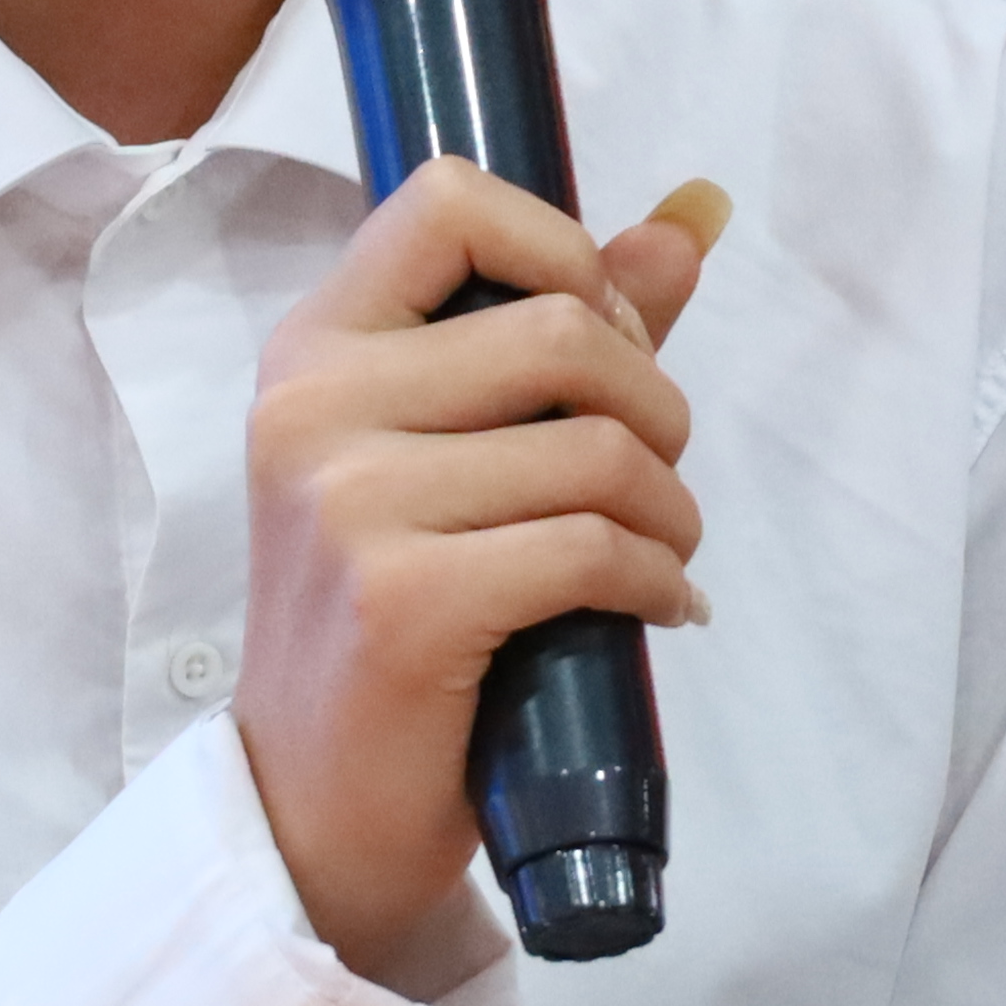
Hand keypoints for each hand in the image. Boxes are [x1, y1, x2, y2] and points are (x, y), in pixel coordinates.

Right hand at [236, 164, 727, 977]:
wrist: (311, 806)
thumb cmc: (387, 618)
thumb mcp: (446, 454)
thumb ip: (560, 326)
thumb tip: (693, 215)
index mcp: (313, 347)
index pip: (446, 200)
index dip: (563, 247)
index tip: (601, 338)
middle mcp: (313, 405)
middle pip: (561, 326)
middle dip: (654, 406)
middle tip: (653, 477)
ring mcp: (349, 504)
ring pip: (595, 447)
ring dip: (669, 509)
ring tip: (658, 553)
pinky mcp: (403, 600)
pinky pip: (592, 548)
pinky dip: (657, 581)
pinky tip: (656, 611)